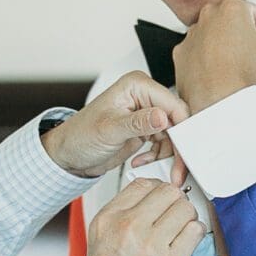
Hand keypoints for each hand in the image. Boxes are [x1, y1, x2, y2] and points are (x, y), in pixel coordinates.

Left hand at [41, 71, 188, 179]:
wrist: (69, 154)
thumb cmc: (80, 136)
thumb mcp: (109, 130)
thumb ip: (137, 123)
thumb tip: (161, 116)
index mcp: (136, 86)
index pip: (172, 105)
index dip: (182, 129)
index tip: (186, 151)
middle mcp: (144, 97)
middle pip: (177, 121)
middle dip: (178, 147)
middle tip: (179, 169)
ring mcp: (146, 114)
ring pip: (174, 135)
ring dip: (169, 154)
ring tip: (155, 167)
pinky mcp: (145, 130)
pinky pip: (165, 143)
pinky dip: (159, 156)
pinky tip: (142, 161)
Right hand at [74, 178, 204, 255]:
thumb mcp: (100, 243)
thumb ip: (122, 221)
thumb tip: (150, 207)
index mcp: (108, 219)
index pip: (142, 184)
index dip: (158, 192)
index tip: (163, 203)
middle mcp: (127, 226)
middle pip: (167, 192)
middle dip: (176, 203)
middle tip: (176, 218)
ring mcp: (150, 243)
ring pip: (185, 208)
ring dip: (188, 219)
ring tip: (181, 234)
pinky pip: (195, 231)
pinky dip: (196, 235)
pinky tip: (186, 246)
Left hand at [173, 0, 255, 114]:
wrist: (217, 103)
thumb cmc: (243, 78)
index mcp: (232, 8)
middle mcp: (208, 17)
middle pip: (236, 26)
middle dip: (248, 42)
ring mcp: (191, 35)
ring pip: (218, 38)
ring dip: (230, 51)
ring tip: (241, 71)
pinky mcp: (181, 53)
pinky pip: (200, 52)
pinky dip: (210, 60)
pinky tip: (221, 74)